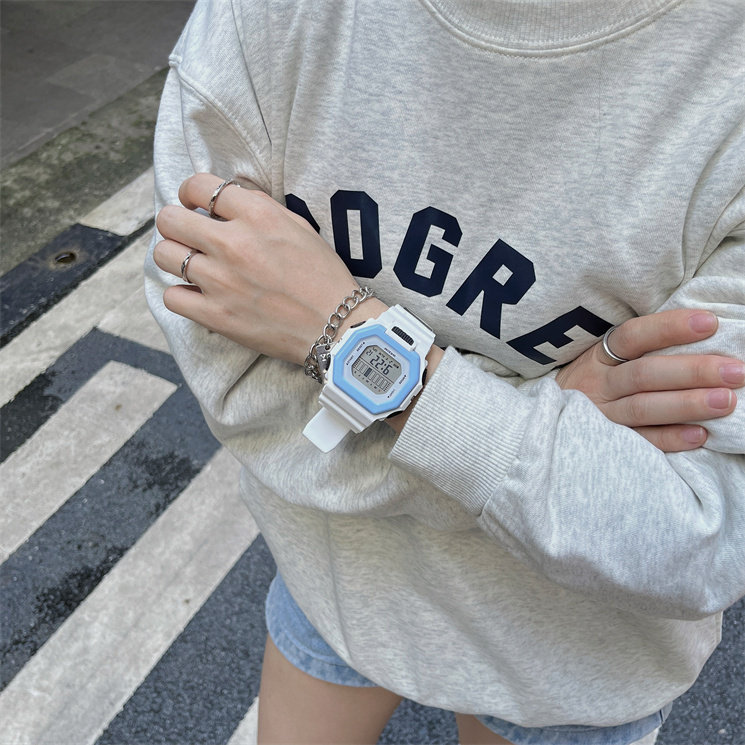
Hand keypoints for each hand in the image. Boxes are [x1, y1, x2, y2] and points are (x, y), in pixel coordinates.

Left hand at [153, 174, 386, 364]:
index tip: (195, 206)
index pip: (197, 186)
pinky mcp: (216, 315)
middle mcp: (234, 243)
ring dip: (175, 257)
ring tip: (193, 265)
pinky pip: (171, 296)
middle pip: (170, 219)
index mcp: (256, 215)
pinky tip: (197, 294)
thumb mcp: (298, 227)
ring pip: (164, 255)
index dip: (190, 193)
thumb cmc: (322, 276)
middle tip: (189, 236)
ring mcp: (221, 281)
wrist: (336, 325)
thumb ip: (260, 208)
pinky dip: (181, 294)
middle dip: (176, 224)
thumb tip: (227, 199)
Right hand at [555, 309, 742, 450]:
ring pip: (643, 408)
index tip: (710, 323)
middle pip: (644, 374)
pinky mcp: (605, 443)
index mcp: (597, 356)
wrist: (546, 422)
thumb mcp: (601, 359)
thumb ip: (639, 349)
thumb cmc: (592, 384)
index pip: (632, 336)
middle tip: (736, 371)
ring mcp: (600, 415)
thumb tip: (702, 332)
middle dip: (692, 371)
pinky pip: (639, 442)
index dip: (669, 328)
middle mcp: (597, 384)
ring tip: (726, 401)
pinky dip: (669, 438)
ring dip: (687, 404)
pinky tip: (699, 435)